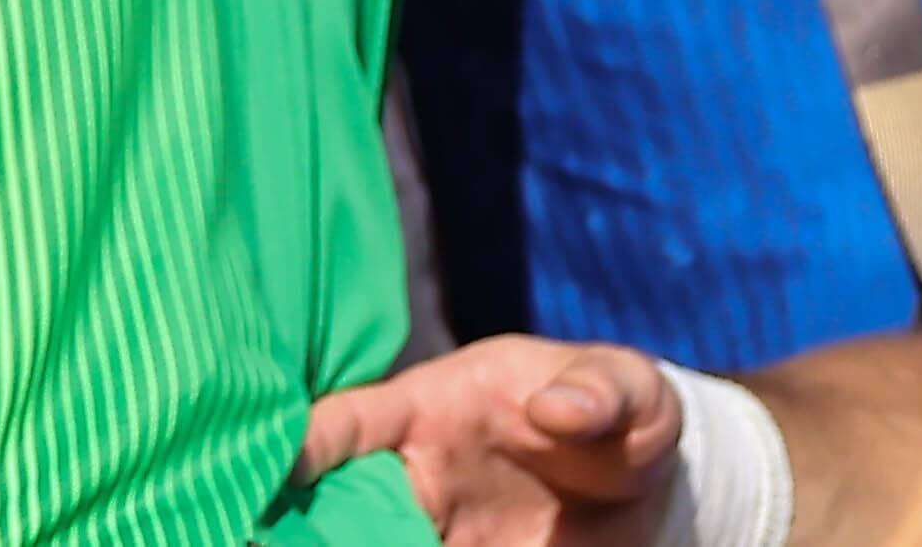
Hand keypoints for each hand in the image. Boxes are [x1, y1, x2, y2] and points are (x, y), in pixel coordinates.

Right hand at [297, 338, 682, 543]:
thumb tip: (557, 410)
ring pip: (369, 539)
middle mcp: (420, 474)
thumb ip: (600, 393)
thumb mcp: (631, 390)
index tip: (266, 470)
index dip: (304, 443)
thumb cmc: (625, 411)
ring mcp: (441, 529)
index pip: (350, 421)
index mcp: (434, 409)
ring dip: (341, 544)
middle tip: (276, 537)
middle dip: (304, 524)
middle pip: (338, 500)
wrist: (654, 484)